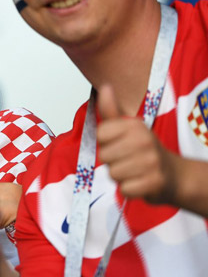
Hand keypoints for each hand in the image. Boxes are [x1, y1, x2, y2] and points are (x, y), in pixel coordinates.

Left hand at [97, 84, 176, 203]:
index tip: (120, 143)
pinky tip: (140, 183)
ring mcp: (151, 161)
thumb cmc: (145, 150)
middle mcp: (144, 140)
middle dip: (113, 162)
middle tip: (129, 160)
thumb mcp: (128, 127)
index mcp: (135, 125)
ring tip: (134, 171)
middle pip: (104, 156)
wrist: (175, 176)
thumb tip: (105, 86)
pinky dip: (129, 190)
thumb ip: (111, 110)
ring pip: (113, 174)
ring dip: (120, 177)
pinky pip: (124, 189)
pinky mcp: (155, 182)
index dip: (106, 143)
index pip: (100, 134)